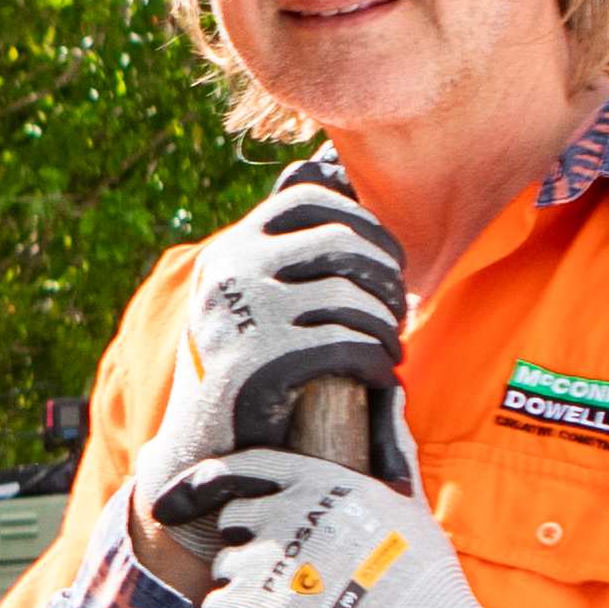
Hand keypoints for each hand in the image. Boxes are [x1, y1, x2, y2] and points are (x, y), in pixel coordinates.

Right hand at [140, 174, 414, 538]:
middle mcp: (231, 272)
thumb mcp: (250, 291)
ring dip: (388, 326)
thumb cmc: (246, 361)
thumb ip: (280, 238)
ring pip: (353, 297)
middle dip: (388, 277)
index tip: (384, 262)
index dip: (364, 222)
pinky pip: (349, 343)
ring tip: (391, 346)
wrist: (207, 444)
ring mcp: (245, 315)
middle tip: (401, 310)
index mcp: (231, 248)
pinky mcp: (263, 362)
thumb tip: (316, 163)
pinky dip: (378, 360)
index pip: (311, 198)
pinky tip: (381, 374)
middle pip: (343, 243)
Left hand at [157, 447, 538, 607]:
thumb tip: (389, 398)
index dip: (204, 483)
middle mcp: (297, 511)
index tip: (174, 502)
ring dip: (251, 599)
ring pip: (226, 569)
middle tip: (294, 588)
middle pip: (233, 519)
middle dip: (250, 552)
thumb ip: (387, 458)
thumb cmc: (432, 594)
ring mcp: (277, 557)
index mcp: (329, 483)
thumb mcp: (411, 512)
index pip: (245, 465)